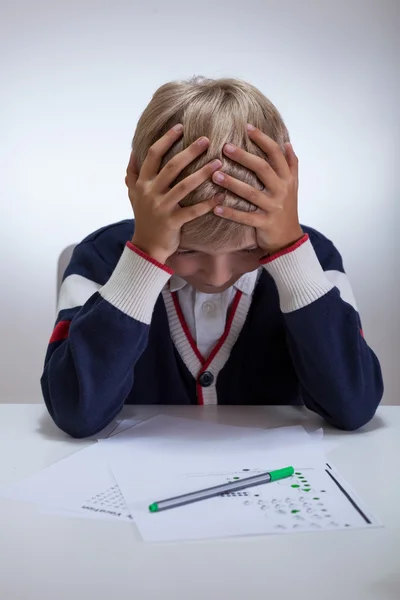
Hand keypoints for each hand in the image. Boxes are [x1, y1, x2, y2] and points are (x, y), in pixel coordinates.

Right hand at [126, 124, 221, 263]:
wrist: (146, 246)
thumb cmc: (144, 218)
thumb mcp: (133, 194)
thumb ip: (132, 173)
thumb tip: (133, 152)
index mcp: (142, 183)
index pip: (152, 155)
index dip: (166, 139)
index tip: (180, 127)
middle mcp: (150, 192)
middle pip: (171, 166)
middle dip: (189, 151)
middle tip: (206, 140)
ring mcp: (161, 208)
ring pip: (184, 186)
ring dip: (202, 173)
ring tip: (218, 163)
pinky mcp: (172, 222)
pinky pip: (193, 211)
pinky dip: (208, 203)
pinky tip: (222, 196)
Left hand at [212, 124, 302, 254]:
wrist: (289, 238)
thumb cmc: (287, 208)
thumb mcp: (293, 185)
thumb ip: (291, 164)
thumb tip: (287, 142)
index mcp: (287, 178)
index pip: (276, 154)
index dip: (263, 139)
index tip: (247, 127)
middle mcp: (282, 190)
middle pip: (263, 169)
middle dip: (244, 157)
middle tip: (225, 147)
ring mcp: (273, 207)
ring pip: (252, 193)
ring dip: (233, 183)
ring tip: (215, 175)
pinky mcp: (265, 223)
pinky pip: (246, 217)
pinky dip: (231, 212)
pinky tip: (215, 207)